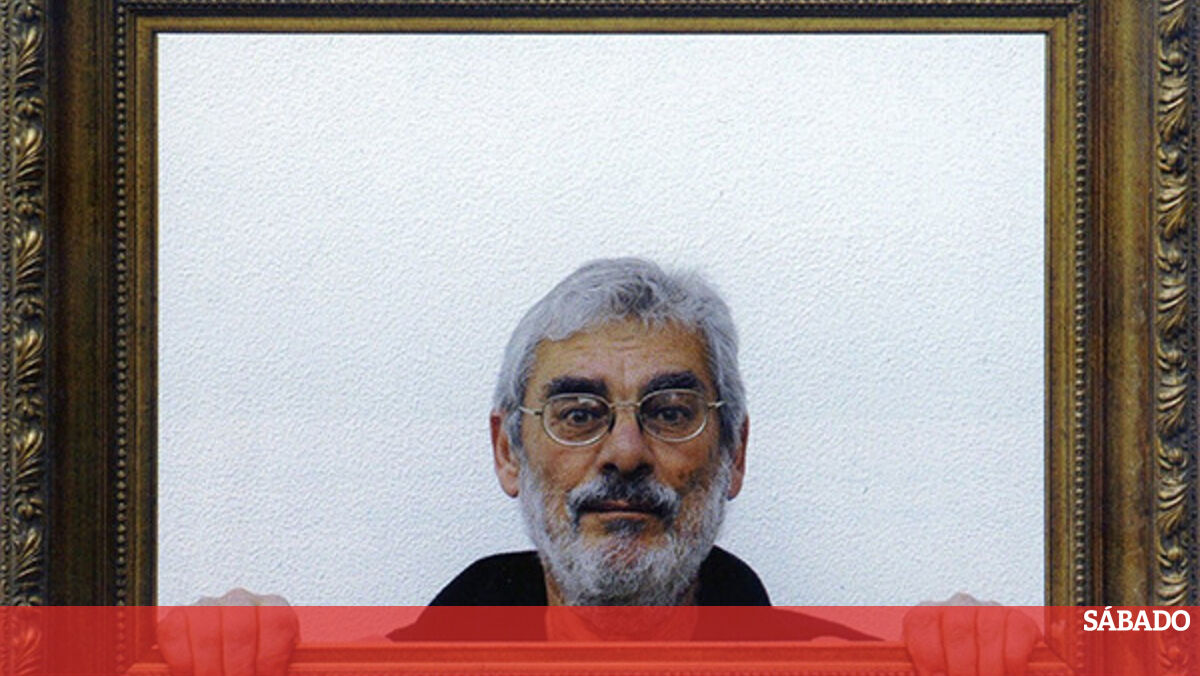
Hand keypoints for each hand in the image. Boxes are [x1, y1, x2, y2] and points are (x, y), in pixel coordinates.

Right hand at [157, 588, 298, 675]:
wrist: (231, 661)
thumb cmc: (256, 668)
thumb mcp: (275, 666)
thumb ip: (279, 665)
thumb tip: (296, 668)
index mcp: (274, 607)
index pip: (277, 621)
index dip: (272, 658)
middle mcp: (241, 600)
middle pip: (240, 628)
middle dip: (239, 668)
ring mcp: (207, 605)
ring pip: (208, 635)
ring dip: (212, 669)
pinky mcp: (177, 618)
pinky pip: (176, 636)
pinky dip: (184, 664)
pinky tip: (194, 675)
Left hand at [902, 603, 1038, 675]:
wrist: (988, 667)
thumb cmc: (955, 671)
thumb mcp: (934, 668)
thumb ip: (927, 669)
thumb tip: (918, 673)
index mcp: (928, 614)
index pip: (920, 622)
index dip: (926, 655)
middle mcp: (958, 605)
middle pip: (956, 629)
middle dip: (960, 667)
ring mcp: (989, 609)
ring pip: (987, 635)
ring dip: (987, 669)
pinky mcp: (1018, 620)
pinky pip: (1015, 637)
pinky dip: (1012, 664)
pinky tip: (1010, 675)